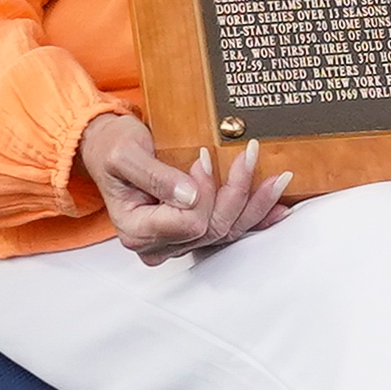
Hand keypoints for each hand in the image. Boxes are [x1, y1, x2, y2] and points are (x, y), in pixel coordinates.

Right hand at [78, 113, 289, 264]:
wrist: (110, 146)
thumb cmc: (113, 147)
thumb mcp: (126, 155)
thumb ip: (155, 177)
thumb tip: (189, 195)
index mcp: (137, 229)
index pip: (187, 223)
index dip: (203, 192)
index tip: (203, 158)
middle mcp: (158, 243)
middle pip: (212, 228)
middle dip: (236, 191)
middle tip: (248, 154)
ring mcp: (177, 239)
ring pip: (227, 230)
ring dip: (255, 203)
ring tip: (279, 177)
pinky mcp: (194, 229)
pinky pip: (230, 228)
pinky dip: (257, 216)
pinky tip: (280, 207)